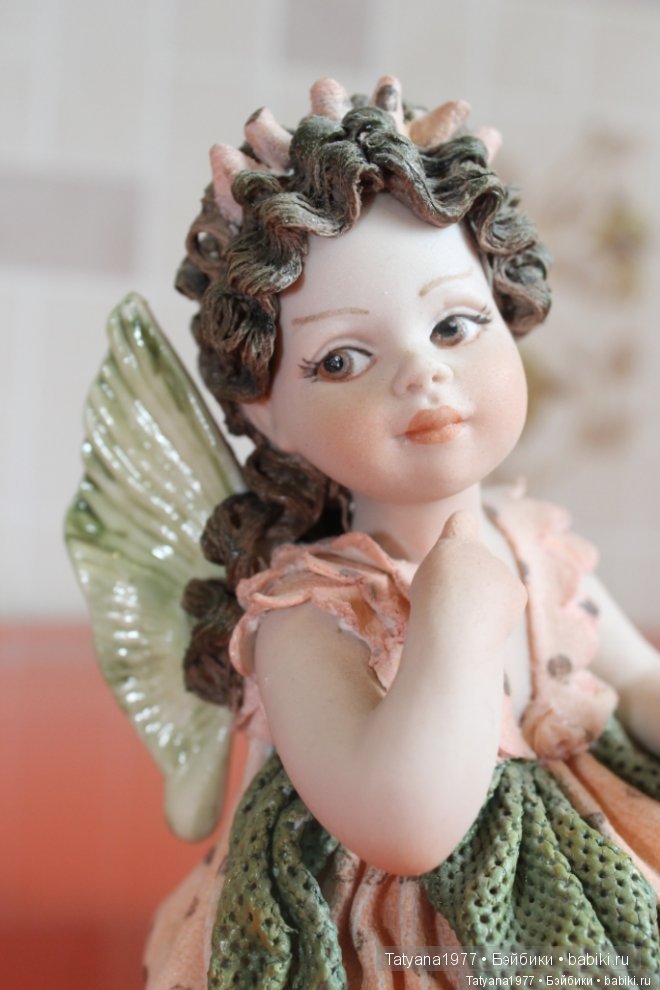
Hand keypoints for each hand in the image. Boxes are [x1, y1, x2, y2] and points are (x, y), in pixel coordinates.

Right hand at [409, 510, 526, 646]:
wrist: (457, 630)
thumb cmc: (432, 607)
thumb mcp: (426, 578)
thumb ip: (443, 567)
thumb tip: (458, 575)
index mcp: (454, 541)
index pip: (462, 521)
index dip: (460, 528)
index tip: (461, 536)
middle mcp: (481, 549)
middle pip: (476, 562)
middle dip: (469, 578)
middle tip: (453, 602)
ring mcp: (502, 569)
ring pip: (492, 583)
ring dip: (484, 597)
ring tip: (467, 617)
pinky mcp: (518, 590)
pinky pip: (507, 599)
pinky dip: (498, 611)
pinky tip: (486, 623)